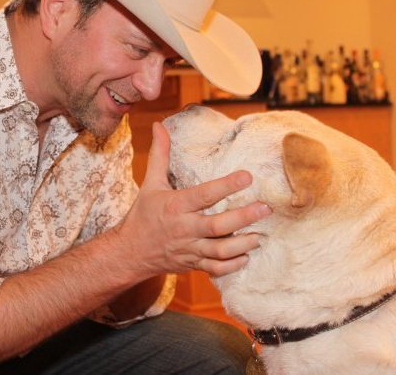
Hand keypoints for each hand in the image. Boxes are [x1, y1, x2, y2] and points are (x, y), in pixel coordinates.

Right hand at [117, 122, 270, 276]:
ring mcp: (189, 248)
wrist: (129, 251)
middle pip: (218, 225)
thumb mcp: (150, 183)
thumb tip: (159, 126)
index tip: (248, 176)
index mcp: (175, 205)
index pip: (204, 194)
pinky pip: (215, 268)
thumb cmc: (143, 215)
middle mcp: (184, 228)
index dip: (227, 185)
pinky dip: (232, 265)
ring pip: (220, 250)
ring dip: (242, 244)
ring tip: (260, 235)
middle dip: (244, 217)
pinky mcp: (192, 263)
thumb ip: (160, 154)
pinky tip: (246, 256)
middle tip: (265, 208)